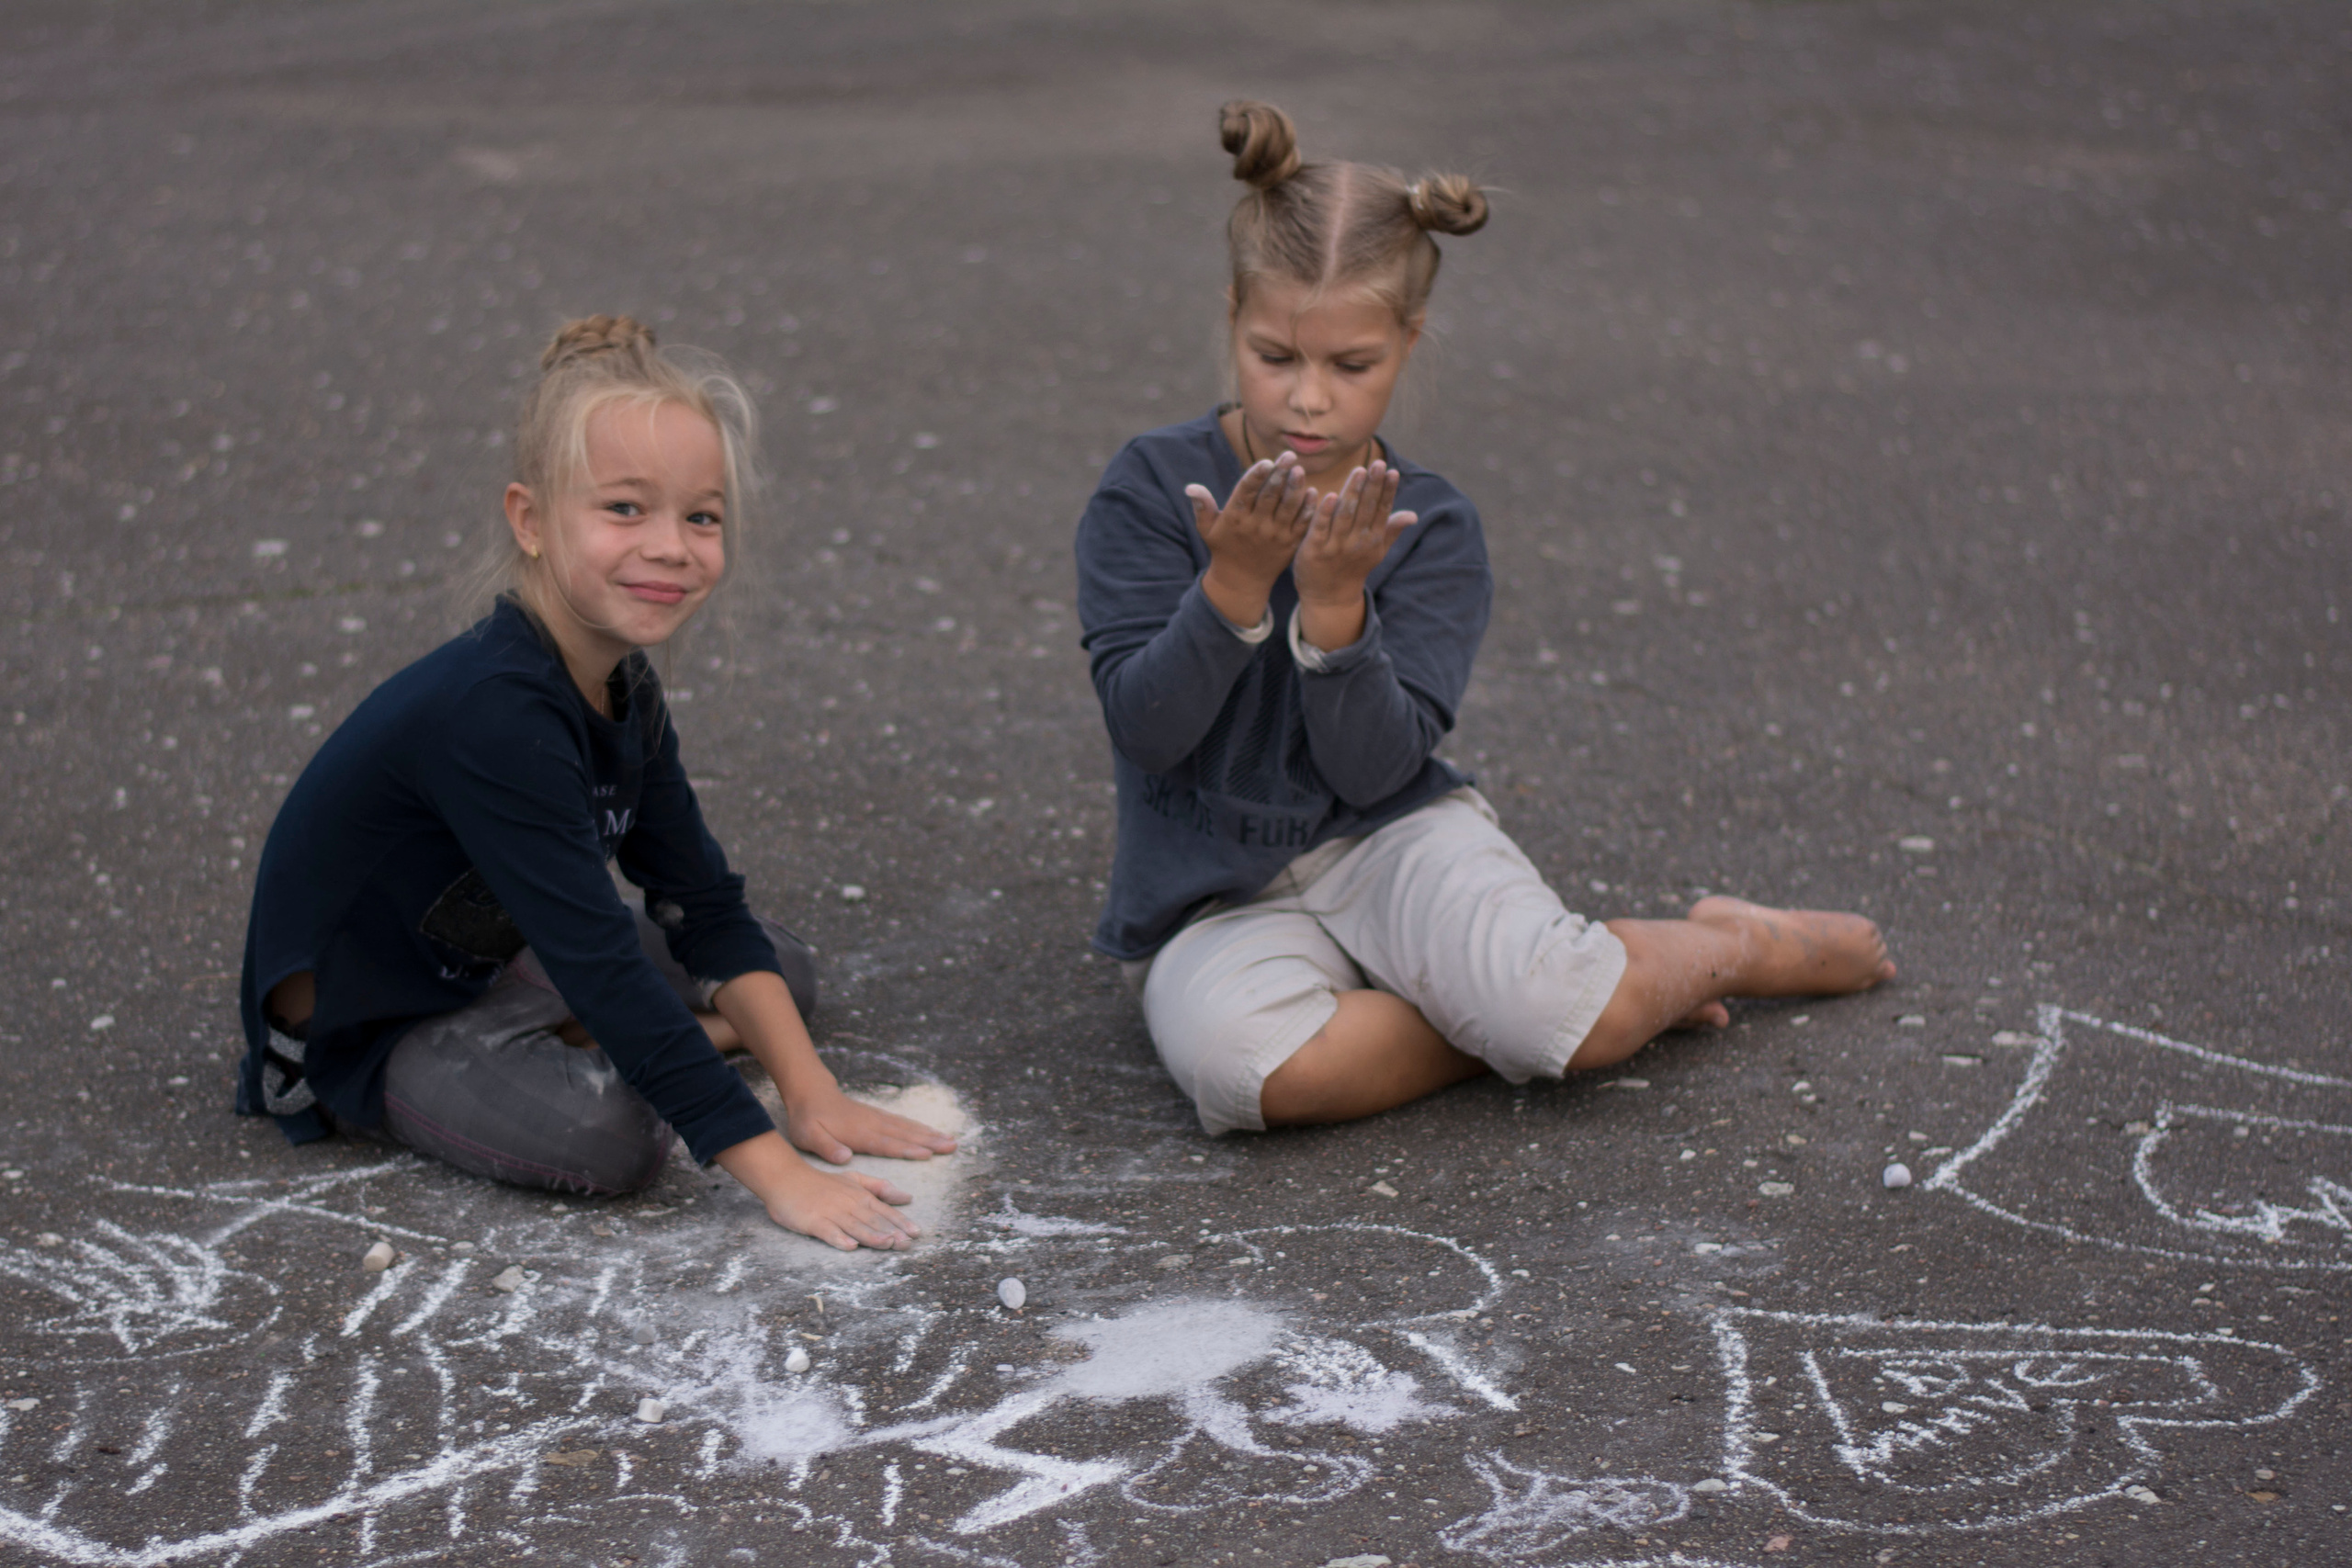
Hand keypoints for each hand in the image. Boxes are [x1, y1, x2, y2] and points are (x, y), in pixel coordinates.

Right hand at [714, 1128, 921, 1250]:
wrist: (785, 1179)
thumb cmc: (821, 1183)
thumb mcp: (853, 1179)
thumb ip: (879, 1187)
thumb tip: (907, 1197)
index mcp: (859, 1195)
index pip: (884, 1210)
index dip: (901, 1221)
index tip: (916, 1233)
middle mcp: (848, 1204)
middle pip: (873, 1220)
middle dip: (892, 1232)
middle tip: (908, 1244)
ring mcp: (831, 1213)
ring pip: (855, 1226)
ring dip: (872, 1236)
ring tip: (888, 1245)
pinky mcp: (813, 1221)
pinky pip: (828, 1232)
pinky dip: (839, 1239)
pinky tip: (850, 1247)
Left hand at [784, 1084, 958, 1164]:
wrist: (811, 1093)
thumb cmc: (808, 1120)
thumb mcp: (808, 1136)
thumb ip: (826, 1147)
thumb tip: (844, 1157)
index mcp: (858, 1134)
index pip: (886, 1144)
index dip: (907, 1149)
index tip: (928, 1153)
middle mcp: (872, 1125)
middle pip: (905, 1134)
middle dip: (930, 1141)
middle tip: (953, 1146)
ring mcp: (877, 1118)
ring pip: (907, 1127)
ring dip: (930, 1134)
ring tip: (951, 1140)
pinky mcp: (878, 1116)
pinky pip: (902, 1122)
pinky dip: (919, 1127)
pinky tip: (930, 1131)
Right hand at [1187, 451, 1313, 626]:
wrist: (1242, 581)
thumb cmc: (1223, 548)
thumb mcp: (1207, 530)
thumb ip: (1202, 507)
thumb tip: (1190, 487)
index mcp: (1235, 518)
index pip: (1246, 493)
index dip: (1256, 477)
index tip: (1266, 462)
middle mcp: (1256, 526)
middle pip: (1270, 496)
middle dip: (1280, 474)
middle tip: (1289, 455)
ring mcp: (1275, 535)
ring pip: (1287, 508)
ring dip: (1295, 488)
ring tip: (1299, 470)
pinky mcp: (1290, 543)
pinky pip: (1301, 523)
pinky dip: (1307, 508)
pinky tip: (1313, 492)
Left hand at [1293, 461, 1414, 650]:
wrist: (1329, 598)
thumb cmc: (1352, 568)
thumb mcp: (1376, 551)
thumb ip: (1392, 530)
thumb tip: (1413, 515)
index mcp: (1373, 539)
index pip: (1382, 510)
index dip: (1387, 491)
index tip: (1392, 471)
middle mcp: (1357, 542)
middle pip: (1366, 509)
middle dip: (1373, 486)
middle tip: (1377, 463)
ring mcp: (1336, 546)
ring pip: (1345, 514)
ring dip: (1353, 492)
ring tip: (1359, 471)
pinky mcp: (1314, 549)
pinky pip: (1321, 528)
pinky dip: (1326, 512)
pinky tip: (1332, 494)